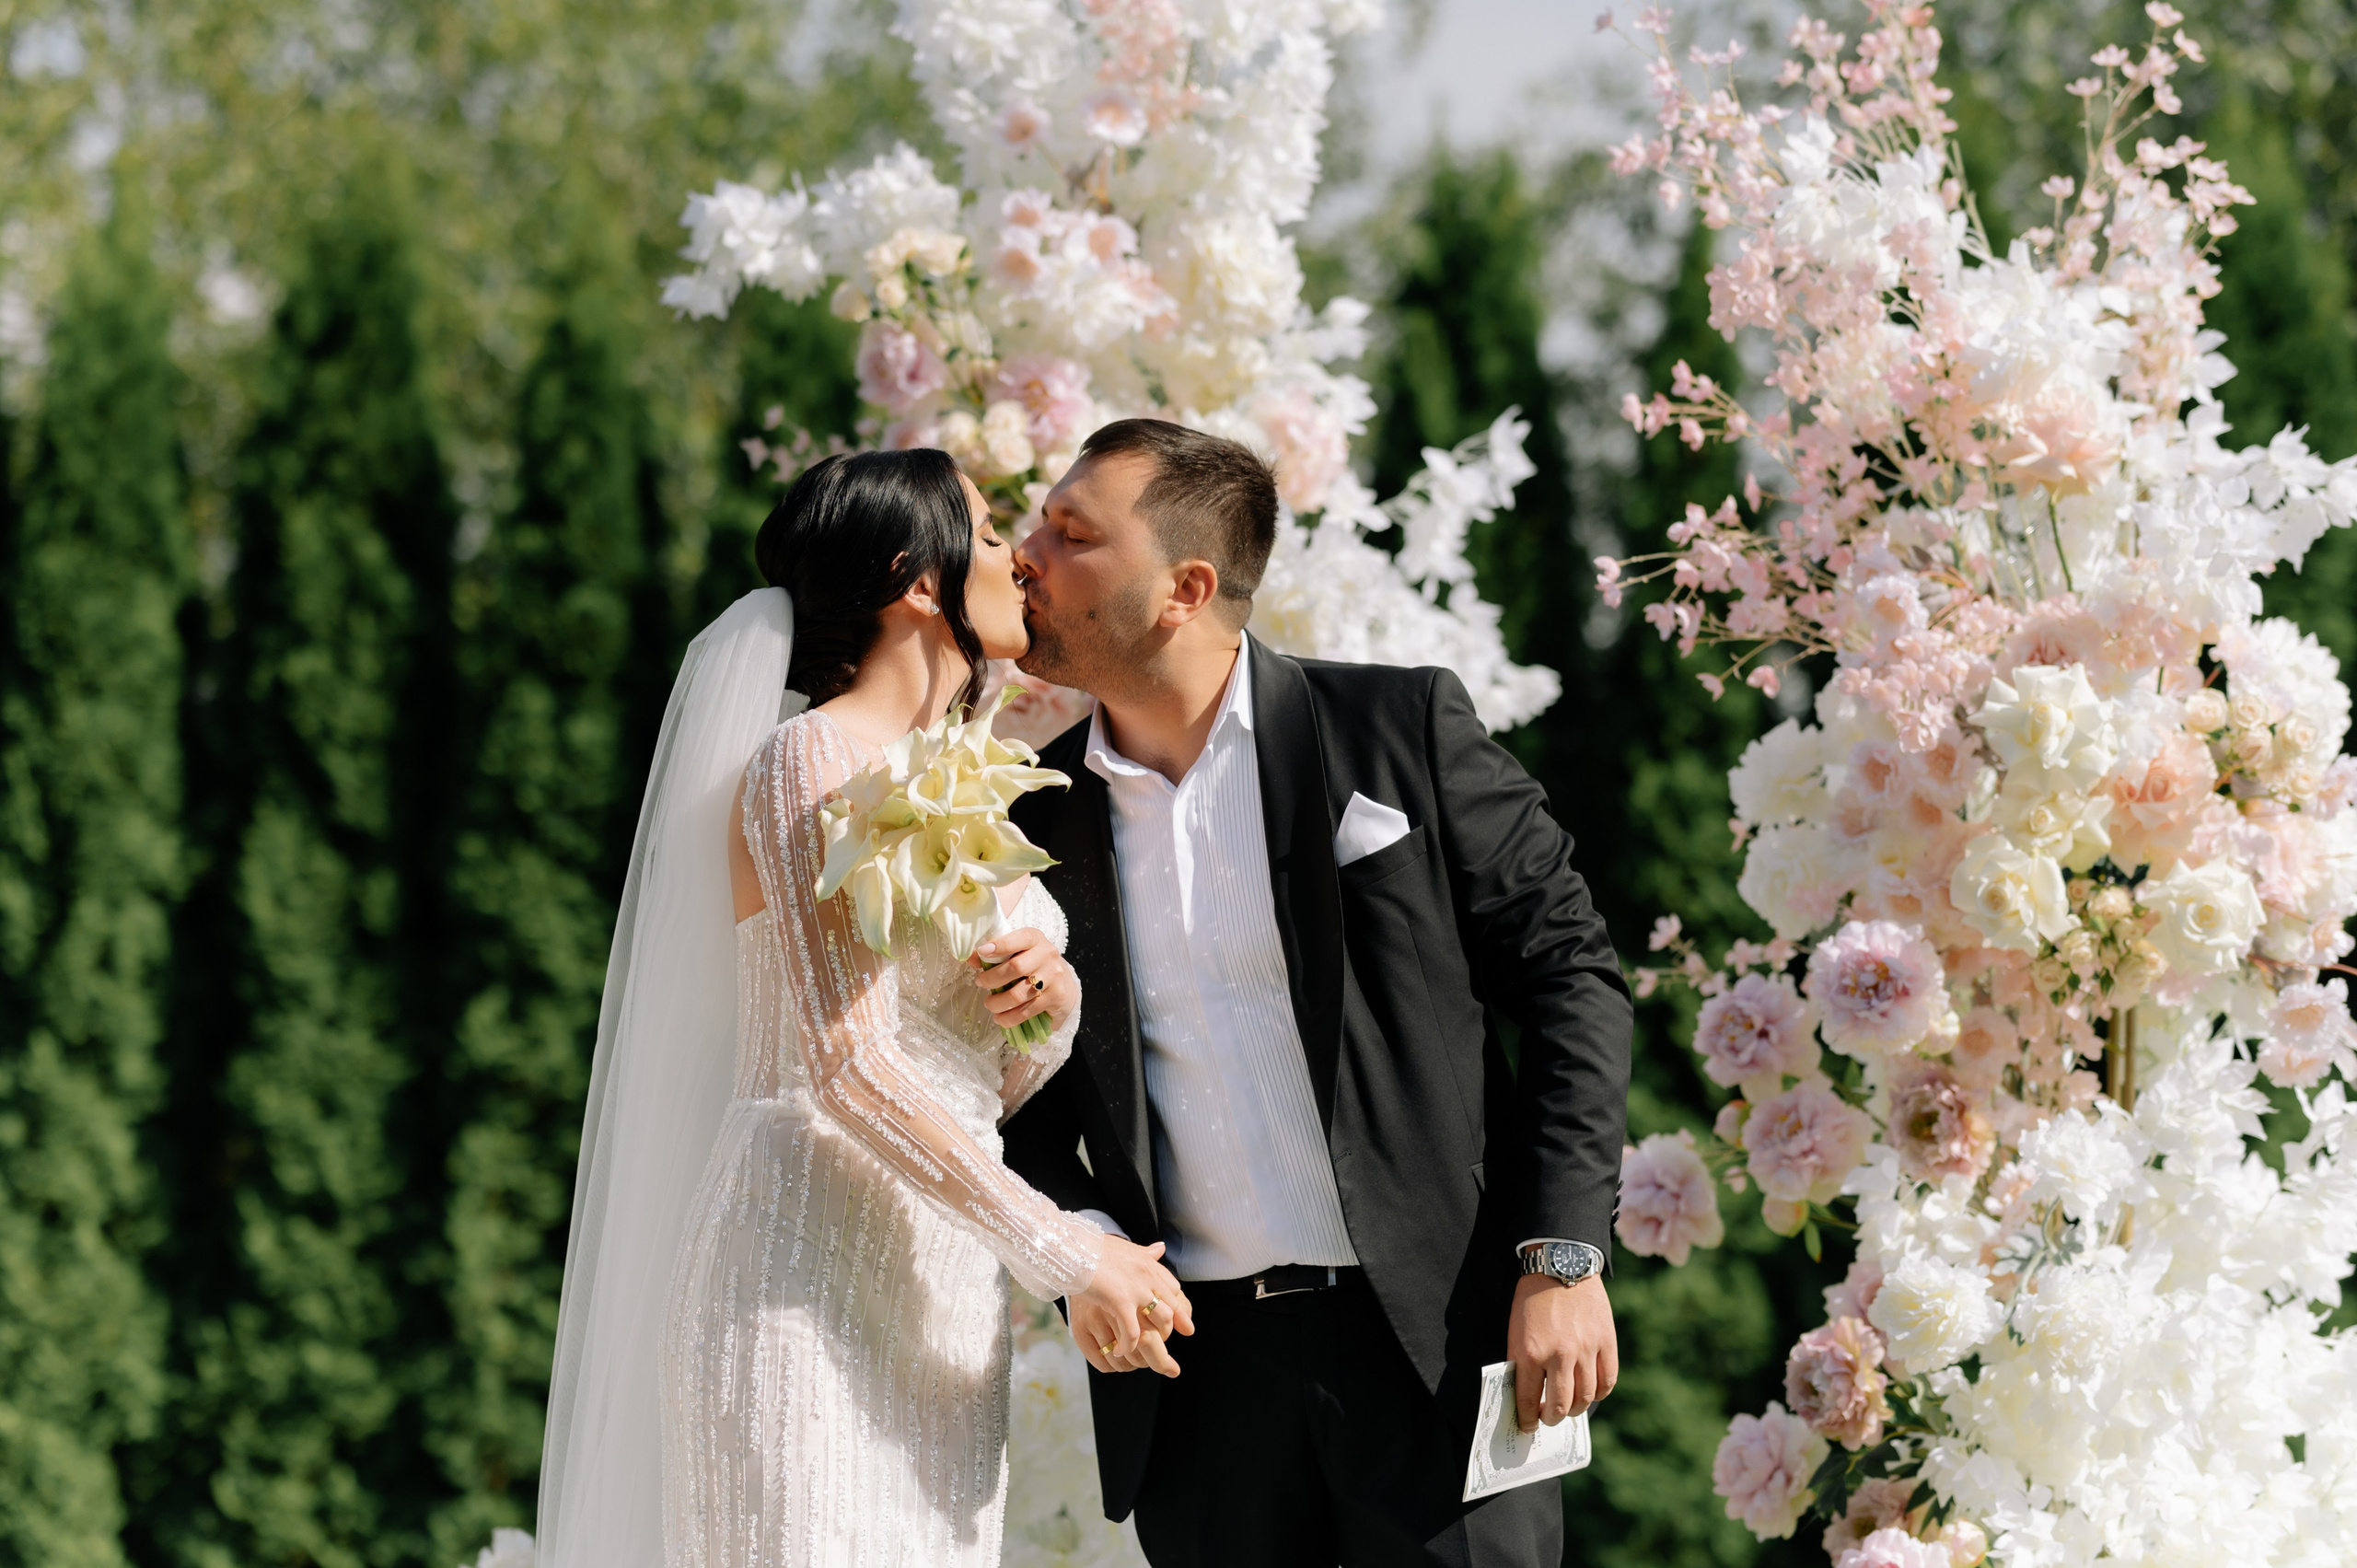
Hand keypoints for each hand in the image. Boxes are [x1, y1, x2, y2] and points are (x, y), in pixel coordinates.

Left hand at [971, 928, 1077, 1034]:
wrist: (1064, 985)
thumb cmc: (1034, 966)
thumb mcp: (1018, 953)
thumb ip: (995, 954)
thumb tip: (970, 957)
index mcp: (1036, 939)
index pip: (1020, 938)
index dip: (1000, 945)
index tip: (982, 952)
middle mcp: (1048, 955)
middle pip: (1016, 968)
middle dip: (992, 979)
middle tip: (980, 983)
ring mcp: (1054, 977)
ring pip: (1019, 994)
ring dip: (998, 1002)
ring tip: (989, 1004)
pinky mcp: (1055, 998)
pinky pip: (1026, 1011)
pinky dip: (1009, 1018)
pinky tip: (1000, 1018)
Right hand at [1069, 1236, 1192, 1378]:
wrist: (1072, 1247)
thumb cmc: (1093, 1247)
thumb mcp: (1125, 1247)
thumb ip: (1145, 1252)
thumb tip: (1161, 1248)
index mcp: (1149, 1263)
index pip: (1174, 1290)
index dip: (1175, 1309)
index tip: (1171, 1324)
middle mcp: (1148, 1276)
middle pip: (1172, 1308)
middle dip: (1166, 1329)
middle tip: (1154, 1342)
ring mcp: (1136, 1289)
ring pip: (1161, 1321)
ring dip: (1153, 1339)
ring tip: (1139, 1348)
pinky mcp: (1120, 1301)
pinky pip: (1133, 1332)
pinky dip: (1129, 1346)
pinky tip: (1120, 1351)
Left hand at [1507, 1273, 1615, 1431]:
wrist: (1561, 1264)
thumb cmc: (1533, 1298)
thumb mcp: (1515, 1329)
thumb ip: (1521, 1361)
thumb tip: (1526, 1392)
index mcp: (1529, 1352)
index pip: (1527, 1399)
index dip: (1527, 1418)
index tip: (1527, 1425)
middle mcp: (1558, 1355)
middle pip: (1559, 1405)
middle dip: (1551, 1418)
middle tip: (1548, 1417)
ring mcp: (1585, 1349)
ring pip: (1585, 1398)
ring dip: (1576, 1409)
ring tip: (1569, 1407)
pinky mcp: (1606, 1342)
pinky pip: (1607, 1380)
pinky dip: (1600, 1393)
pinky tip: (1592, 1392)